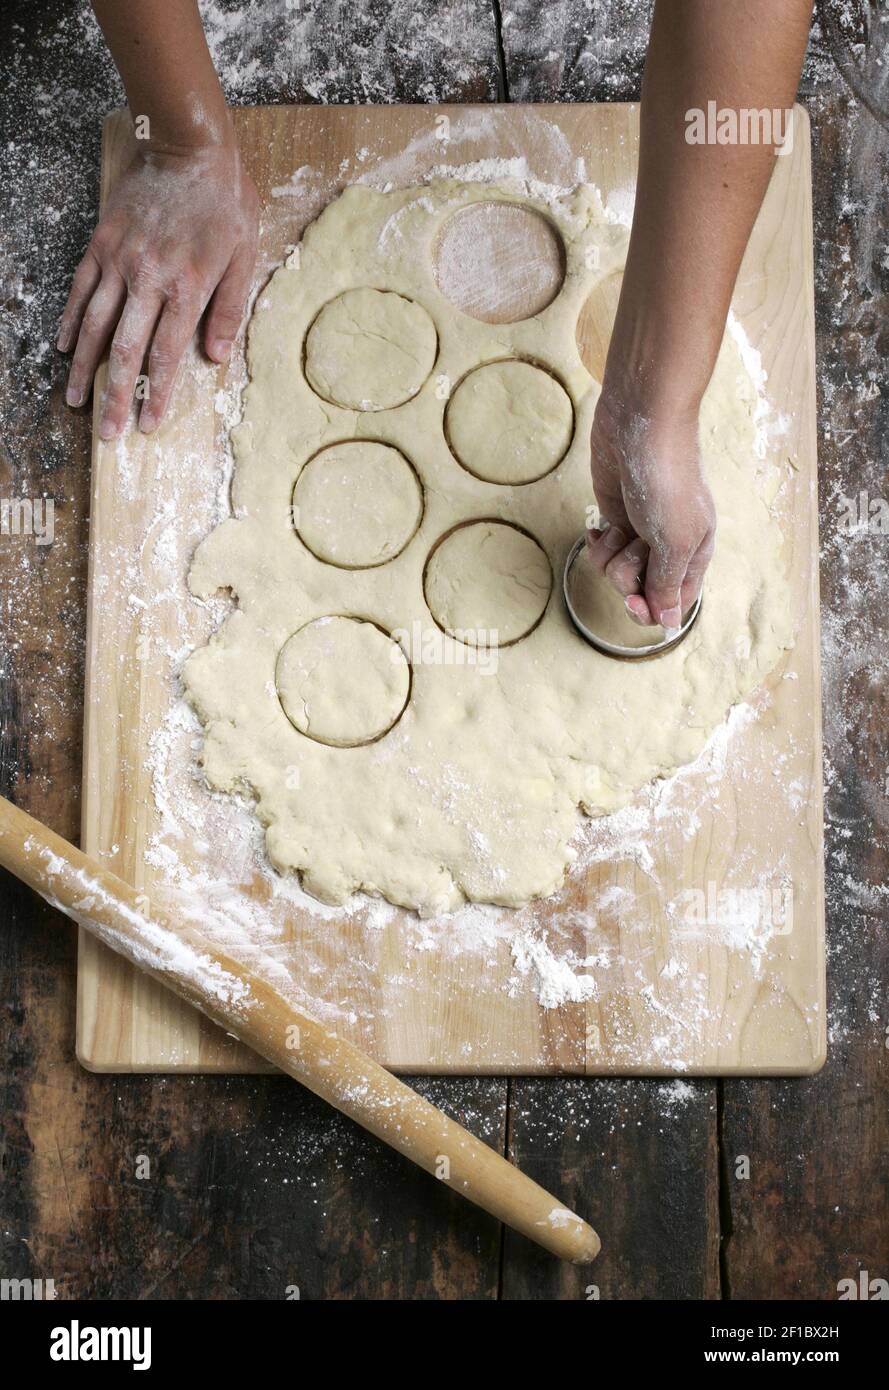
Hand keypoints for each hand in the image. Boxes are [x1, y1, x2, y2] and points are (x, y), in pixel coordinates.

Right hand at [57, 136, 258, 437]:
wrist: (187, 146)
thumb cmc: (224, 202)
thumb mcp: (244, 256)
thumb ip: (228, 309)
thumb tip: (214, 357)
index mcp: (187, 289)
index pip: (167, 356)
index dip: (157, 395)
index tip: (148, 426)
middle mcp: (149, 280)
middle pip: (126, 351)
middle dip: (116, 396)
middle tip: (108, 432)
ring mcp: (120, 262)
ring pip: (94, 325)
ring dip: (84, 368)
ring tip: (77, 401)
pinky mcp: (101, 244)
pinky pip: (80, 290)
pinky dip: (70, 322)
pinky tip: (63, 348)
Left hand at [586, 388, 715, 629]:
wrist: (641, 426)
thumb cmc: (666, 481)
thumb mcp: (674, 540)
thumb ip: (668, 584)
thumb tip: (671, 623)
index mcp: (695, 555)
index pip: (675, 604)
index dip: (652, 610)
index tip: (633, 601)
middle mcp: (668, 549)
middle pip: (641, 592)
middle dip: (628, 578)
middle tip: (634, 549)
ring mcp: (640, 534)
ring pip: (617, 574)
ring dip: (611, 558)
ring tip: (619, 530)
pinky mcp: (616, 518)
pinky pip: (602, 551)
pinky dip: (598, 543)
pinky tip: (598, 526)